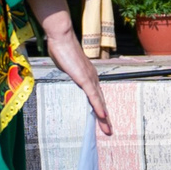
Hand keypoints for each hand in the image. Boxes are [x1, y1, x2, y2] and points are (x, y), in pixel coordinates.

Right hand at [28, 0, 112, 135]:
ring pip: (99, 102)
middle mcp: (92, 78)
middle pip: (100, 102)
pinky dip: (98, 107)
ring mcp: (89, 79)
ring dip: (104, 117)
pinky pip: (93, 96)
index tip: (102, 120)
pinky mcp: (84, 79)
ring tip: (108, 130)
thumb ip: (69, 73)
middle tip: (109, 131)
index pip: (95, 96)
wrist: (61, 38)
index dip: (99, 109)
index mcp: (88, 76)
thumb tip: (67, 75)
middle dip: (105, 118)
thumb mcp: (66, 66)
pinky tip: (103, 117)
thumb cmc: (61, 49)